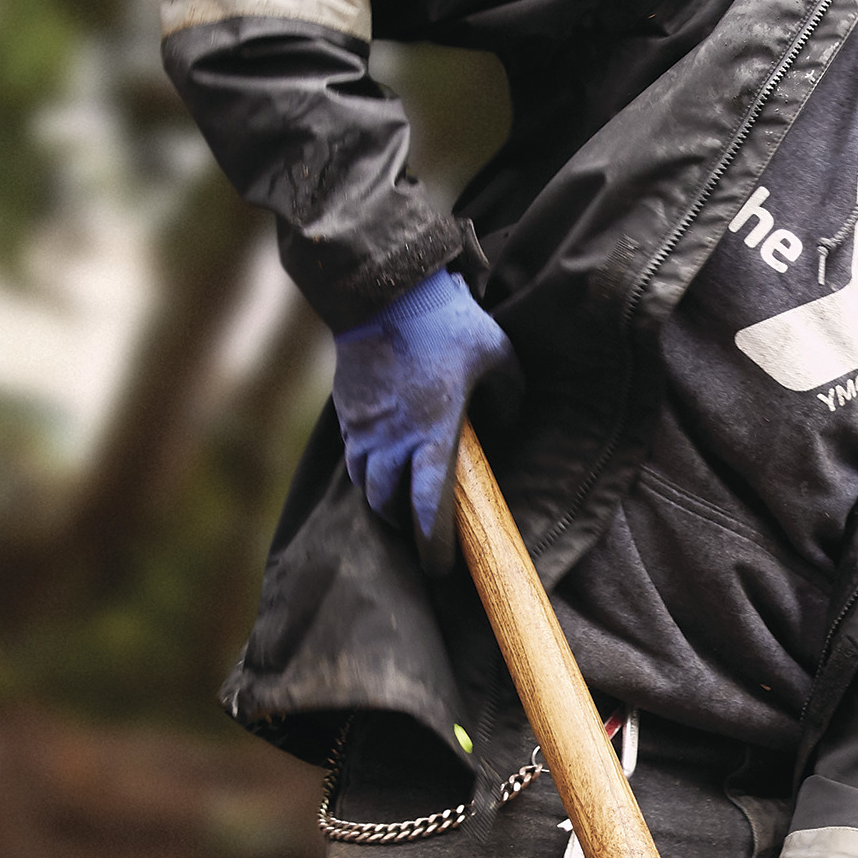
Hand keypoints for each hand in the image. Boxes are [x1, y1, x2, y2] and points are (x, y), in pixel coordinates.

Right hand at [330, 268, 518, 571]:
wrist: (385, 291)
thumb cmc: (447, 323)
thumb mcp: (498, 355)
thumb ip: (509, 396)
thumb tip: (505, 425)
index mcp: (432, 430)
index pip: (428, 503)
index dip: (433, 542)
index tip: (441, 566)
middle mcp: (392, 437)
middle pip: (388, 504)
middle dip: (405, 526)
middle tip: (424, 536)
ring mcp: (364, 427)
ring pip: (364, 485)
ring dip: (383, 501)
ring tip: (402, 505)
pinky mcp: (348, 413)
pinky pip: (352, 458)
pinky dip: (366, 472)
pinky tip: (383, 466)